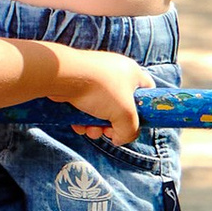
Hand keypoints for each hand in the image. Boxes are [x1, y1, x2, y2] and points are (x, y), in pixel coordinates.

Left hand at [31, 46, 147, 146]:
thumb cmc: (99, 89)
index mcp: (133, 73)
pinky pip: (85, 106)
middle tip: (108, 132)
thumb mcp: (125, 115)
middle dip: (114, 124)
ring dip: (97, 125)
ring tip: (90, 130)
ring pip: (102, 110)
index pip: (148, 91)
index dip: (146, 109)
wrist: (63, 77)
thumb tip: (120, 138)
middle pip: (122, 106)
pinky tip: (79, 124)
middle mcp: (115, 73)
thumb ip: (130, 131)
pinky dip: (83, 119)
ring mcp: (95, 79)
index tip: (136, 123)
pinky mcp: (78, 85)